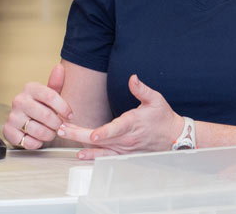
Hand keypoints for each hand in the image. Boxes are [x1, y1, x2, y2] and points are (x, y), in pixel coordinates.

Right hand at [3, 63, 72, 149]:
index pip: (51, 96)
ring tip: (50, 132)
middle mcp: (19, 100)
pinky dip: (36, 143)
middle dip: (57, 124)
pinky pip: (27, 141)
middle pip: (46, 115)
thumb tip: (59, 68)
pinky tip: (38, 138)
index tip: (70, 116)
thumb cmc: (40, 105)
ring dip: (49, 135)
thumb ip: (56, 82)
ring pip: (38, 130)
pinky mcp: (8, 131)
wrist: (23, 119)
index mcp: (31, 88)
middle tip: (59, 126)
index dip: (64, 108)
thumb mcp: (50, 93)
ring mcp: (12, 116)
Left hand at [56, 74, 181, 158]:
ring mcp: (124, 149)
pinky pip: (106, 158)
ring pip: (101, 150)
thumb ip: (142, 90)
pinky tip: (81, 156)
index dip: (104, 132)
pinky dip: (93, 157)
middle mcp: (127, 139)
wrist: (173, 137)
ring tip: (66, 140)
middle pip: (100, 139)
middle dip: (79, 135)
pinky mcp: (124, 155)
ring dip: (82, 146)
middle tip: (62, 129)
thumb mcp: (156, 99)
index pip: (117, 128)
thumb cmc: (163, 117)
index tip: (92, 135)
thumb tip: (133, 78)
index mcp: (133, 123)